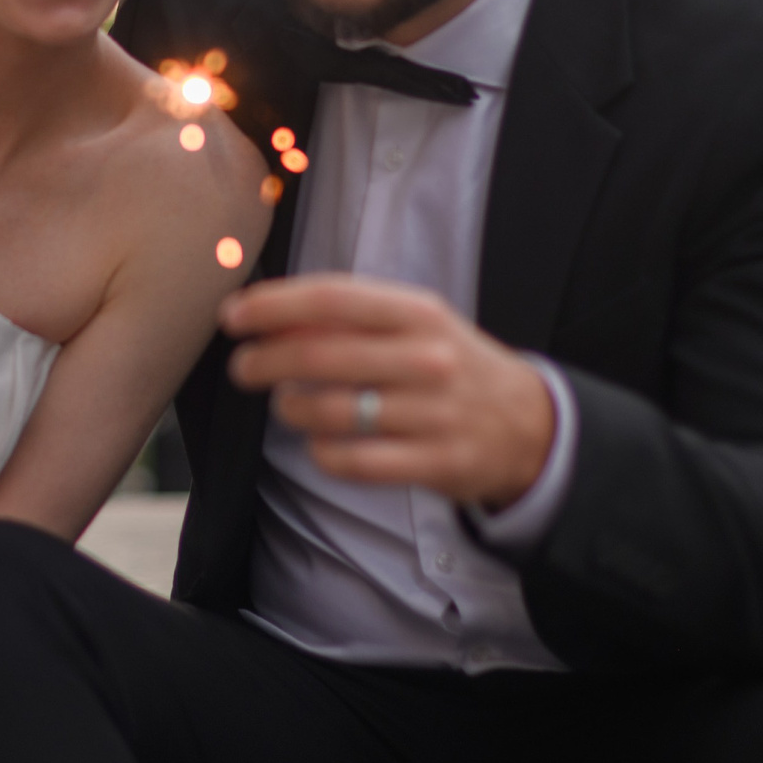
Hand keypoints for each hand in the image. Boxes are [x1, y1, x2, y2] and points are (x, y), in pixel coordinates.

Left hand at [219, 274, 555, 510]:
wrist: (529, 425)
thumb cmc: (450, 365)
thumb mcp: (415, 325)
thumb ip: (350, 318)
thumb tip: (270, 317)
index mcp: (418, 313)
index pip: (332, 300)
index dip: (274, 306)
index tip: (233, 315)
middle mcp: (427, 358)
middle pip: (322, 356)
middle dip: (266, 361)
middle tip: (243, 367)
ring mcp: (434, 412)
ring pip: (333, 412)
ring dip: (293, 409)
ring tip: (288, 406)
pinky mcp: (437, 462)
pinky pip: (356, 461)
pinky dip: (324, 453)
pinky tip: (321, 444)